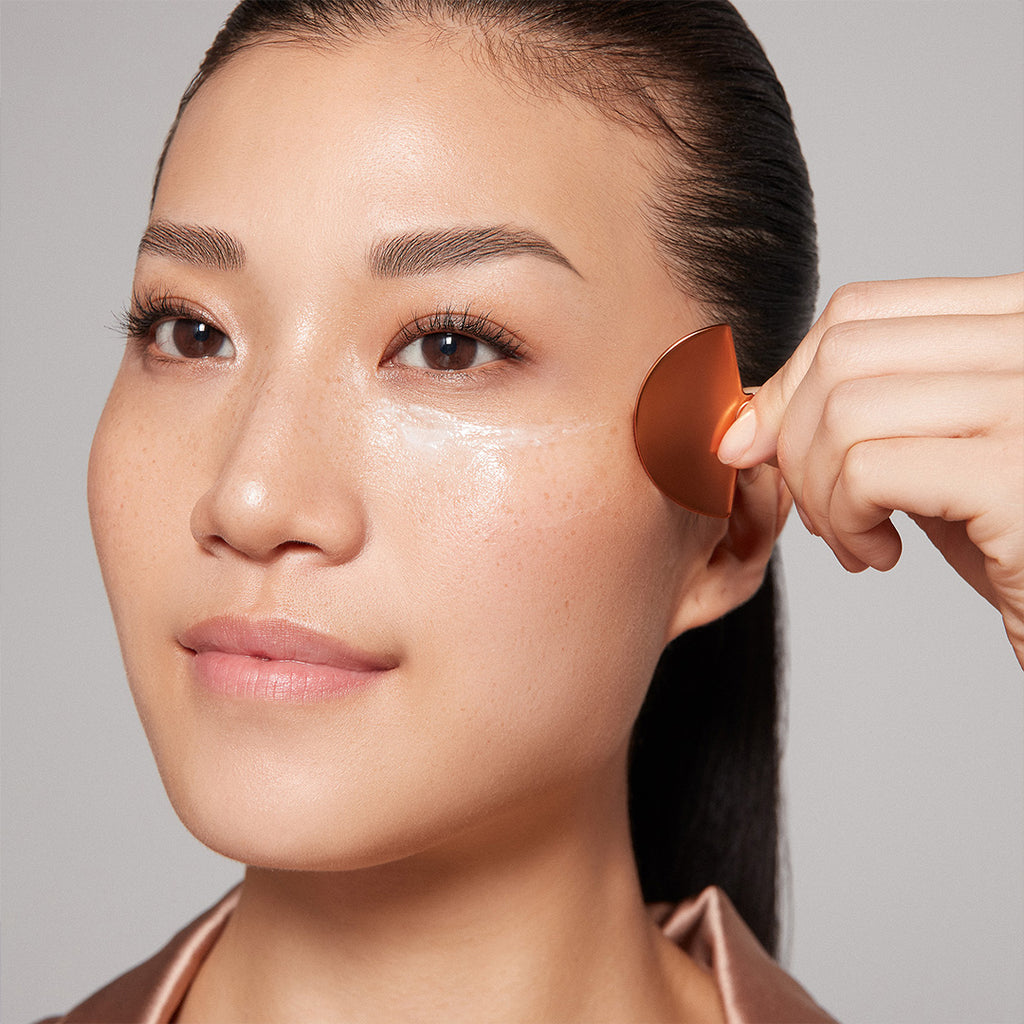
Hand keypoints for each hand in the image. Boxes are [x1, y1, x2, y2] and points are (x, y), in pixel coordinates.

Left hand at [717, 273, 1023, 666]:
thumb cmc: (1013, 536)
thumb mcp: (931, 452)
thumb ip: (859, 416)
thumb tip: (745, 419)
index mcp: (1016, 316)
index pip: (862, 310)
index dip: (791, 379)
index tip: (764, 443)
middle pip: (842, 352)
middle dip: (796, 440)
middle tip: (821, 509)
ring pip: (844, 411)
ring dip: (821, 493)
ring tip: (855, 540)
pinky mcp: (1015, 475)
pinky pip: (866, 470)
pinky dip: (846, 520)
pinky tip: (881, 554)